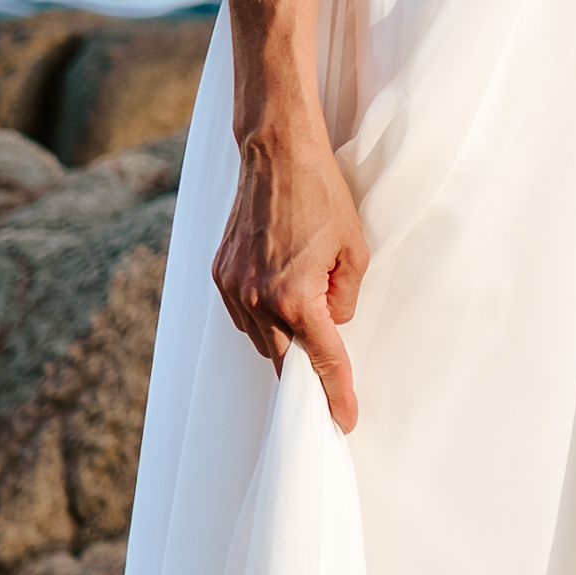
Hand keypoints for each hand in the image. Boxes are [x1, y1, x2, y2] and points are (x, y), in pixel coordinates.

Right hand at [215, 123, 367, 427]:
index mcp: (296, 298)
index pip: (323, 360)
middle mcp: (258, 300)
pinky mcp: (220, 273)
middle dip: (305, 370)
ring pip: (259, 338)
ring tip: (303, 321)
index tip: (345, 420)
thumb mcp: (355, 251)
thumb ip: (345, 298)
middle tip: (327, 380)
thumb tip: (331, 322)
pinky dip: (260, 318)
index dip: (337, 393)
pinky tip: (276, 304)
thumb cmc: (322, 197)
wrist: (276, 154)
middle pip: (284, 358)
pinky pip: (241, 314)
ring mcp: (233, 288)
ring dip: (282, 340)